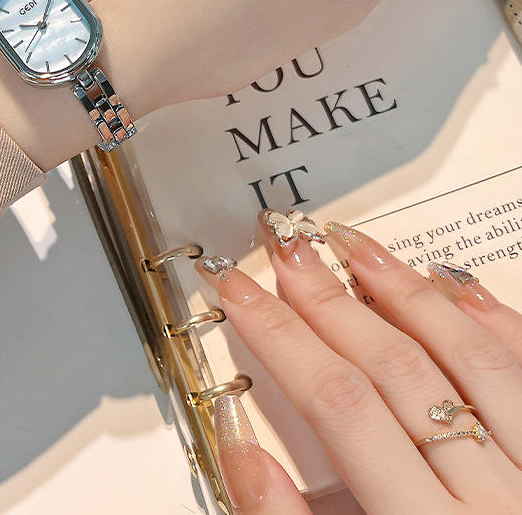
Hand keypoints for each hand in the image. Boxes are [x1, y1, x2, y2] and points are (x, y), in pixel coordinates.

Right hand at [196, 214, 521, 513]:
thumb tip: (244, 450)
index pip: (337, 402)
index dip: (280, 335)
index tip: (239, 292)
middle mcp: (491, 494)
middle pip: (394, 367)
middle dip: (326, 299)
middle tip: (284, 249)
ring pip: (467, 355)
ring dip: (403, 289)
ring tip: (354, 244)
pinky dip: (495, 320)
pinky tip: (459, 284)